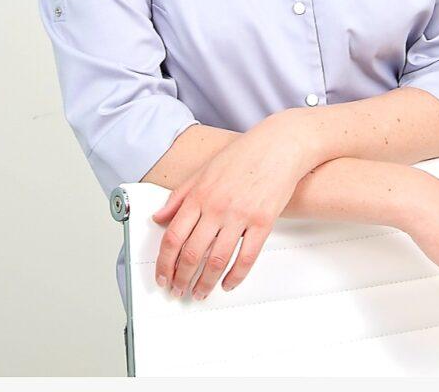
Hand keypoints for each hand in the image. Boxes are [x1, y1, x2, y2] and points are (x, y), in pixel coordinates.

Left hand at [151, 111, 313, 299]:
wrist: (279, 145)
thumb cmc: (244, 154)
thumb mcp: (204, 170)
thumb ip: (179, 196)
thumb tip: (159, 218)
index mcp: (199, 194)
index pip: (173, 237)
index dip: (164, 263)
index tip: (162, 277)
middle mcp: (217, 206)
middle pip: (192, 253)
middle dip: (181, 279)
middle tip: (178, 291)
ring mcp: (240, 215)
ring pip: (217, 261)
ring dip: (205, 284)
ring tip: (200, 293)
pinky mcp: (263, 222)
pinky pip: (246, 258)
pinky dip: (235, 277)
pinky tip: (227, 284)